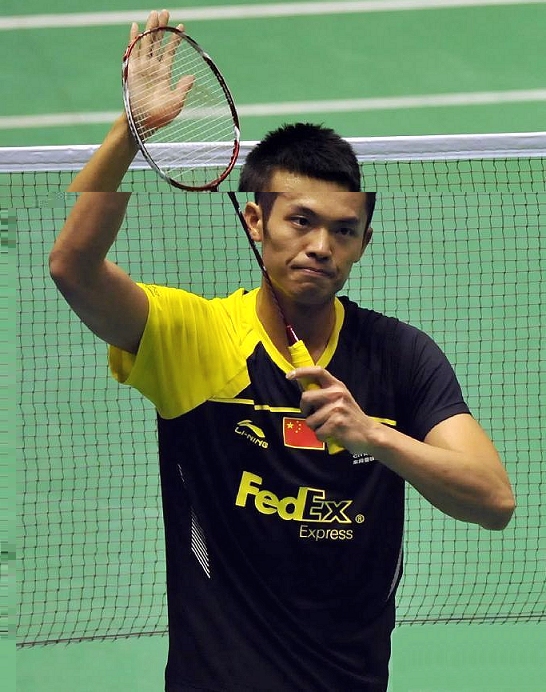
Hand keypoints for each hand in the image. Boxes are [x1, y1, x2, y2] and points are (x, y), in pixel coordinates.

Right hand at [126, 10, 193, 136]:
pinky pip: (133, 50)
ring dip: (150, 28)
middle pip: (157, 42)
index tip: (182, 26)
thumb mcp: (177, 102)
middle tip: (165, 11)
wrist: (143, 122)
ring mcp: (142, 67)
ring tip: (155, 13)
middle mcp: (153, 68)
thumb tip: (191, 77)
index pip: (170, 52)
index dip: (175, 39)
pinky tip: (136, 26)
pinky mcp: (132, 69)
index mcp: (164, 74)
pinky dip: (134, 38)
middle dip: (161, 27)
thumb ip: (183, 88)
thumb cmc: (161, 116)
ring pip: (146, 42)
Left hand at [286, 366, 379, 453]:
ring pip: (310, 420)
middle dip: (304, 410)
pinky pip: (317, 432)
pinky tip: (333, 434)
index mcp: (337, 386)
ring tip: (329, 427)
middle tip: (313, 416)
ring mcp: (337, 408)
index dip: (302, 371)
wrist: (369, 434)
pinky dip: (322, 437)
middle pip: (305, 397)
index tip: (289, 375)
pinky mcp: (337, 424)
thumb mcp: (340, 399)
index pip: (318, 371)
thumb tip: (302, 386)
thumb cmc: (350, 417)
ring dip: (316, 427)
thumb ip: (324, 393)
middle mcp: (337, 394)